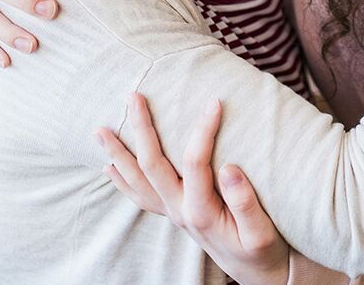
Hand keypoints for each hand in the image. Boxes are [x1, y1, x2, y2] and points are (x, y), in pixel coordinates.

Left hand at [98, 94, 289, 284]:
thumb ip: (245, 203)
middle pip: (151, 165)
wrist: (257, 274)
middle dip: (141, 128)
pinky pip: (140, 197)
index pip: (195, 162)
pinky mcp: (174, 214)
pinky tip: (110, 167)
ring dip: (117, 154)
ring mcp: (173, 213)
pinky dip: (122, 180)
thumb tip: (229, 167)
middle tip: (134, 96)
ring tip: (100, 130)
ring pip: (137, 181)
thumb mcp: (262, 233)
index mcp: (202, 211)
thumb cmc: (263, 250)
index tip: (214, 102)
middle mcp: (179, 211)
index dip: (203, 130)